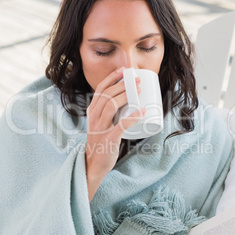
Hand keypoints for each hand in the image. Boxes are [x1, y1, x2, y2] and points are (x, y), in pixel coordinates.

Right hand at [85, 67, 144, 200]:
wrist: (93, 163)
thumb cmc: (100, 141)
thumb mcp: (99, 122)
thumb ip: (108, 112)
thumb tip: (128, 99)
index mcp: (92, 111)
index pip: (100, 89)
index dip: (112, 78)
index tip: (124, 70)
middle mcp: (94, 117)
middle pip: (107, 95)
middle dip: (122, 84)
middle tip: (136, 79)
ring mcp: (100, 128)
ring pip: (110, 106)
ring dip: (125, 95)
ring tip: (138, 90)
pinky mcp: (108, 139)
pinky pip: (120, 125)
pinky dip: (132, 117)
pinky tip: (142, 112)